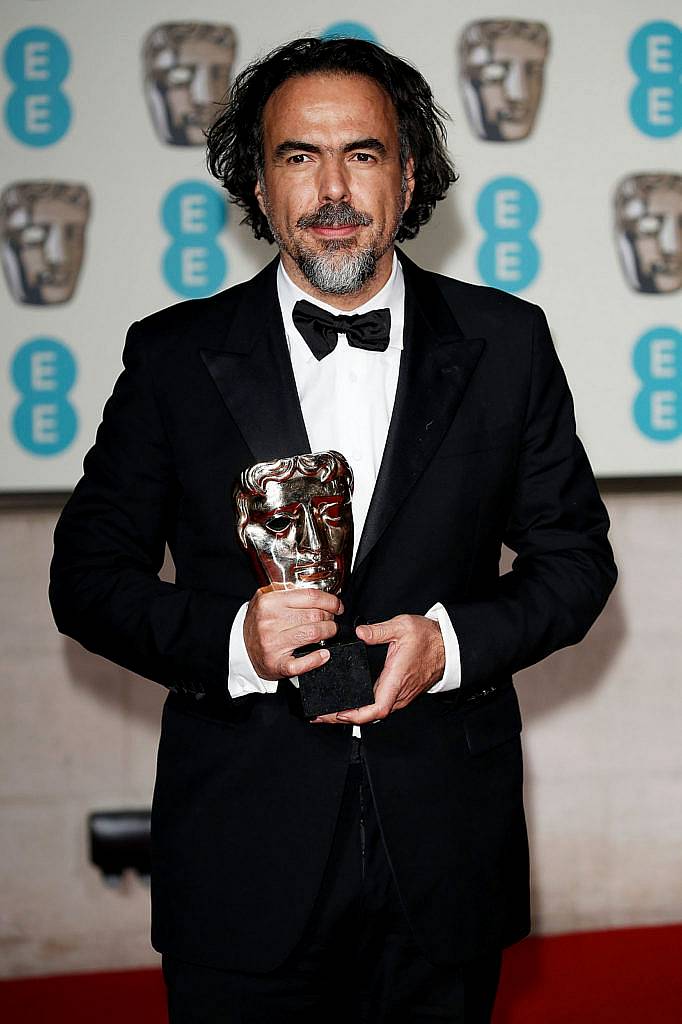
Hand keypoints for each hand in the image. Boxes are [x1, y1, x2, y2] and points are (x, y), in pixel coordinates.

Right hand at [243, 585, 342, 679]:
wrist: (241, 648)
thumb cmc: (258, 623)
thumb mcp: (265, 599)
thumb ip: (286, 590)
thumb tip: (315, 589)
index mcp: (269, 602)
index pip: (310, 597)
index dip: (330, 601)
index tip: (337, 605)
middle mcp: (270, 622)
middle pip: (314, 615)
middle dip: (330, 617)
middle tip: (331, 619)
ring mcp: (273, 644)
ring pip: (313, 634)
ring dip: (328, 632)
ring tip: (329, 631)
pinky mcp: (277, 664)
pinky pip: (303, 663)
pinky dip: (317, 659)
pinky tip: (323, 654)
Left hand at [311, 614, 444, 724]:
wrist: (447, 645)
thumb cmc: (428, 638)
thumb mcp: (402, 626)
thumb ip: (378, 630)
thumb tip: (360, 633)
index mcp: (397, 678)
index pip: (377, 708)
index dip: (356, 715)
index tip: (339, 713)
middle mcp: (399, 692)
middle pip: (370, 715)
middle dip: (344, 718)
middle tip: (321, 715)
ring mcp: (400, 695)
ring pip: (374, 713)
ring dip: (352, 715)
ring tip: (329, 711)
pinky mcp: (400, 693)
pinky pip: (379, 707)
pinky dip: (362, 709)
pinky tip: (349, 704)